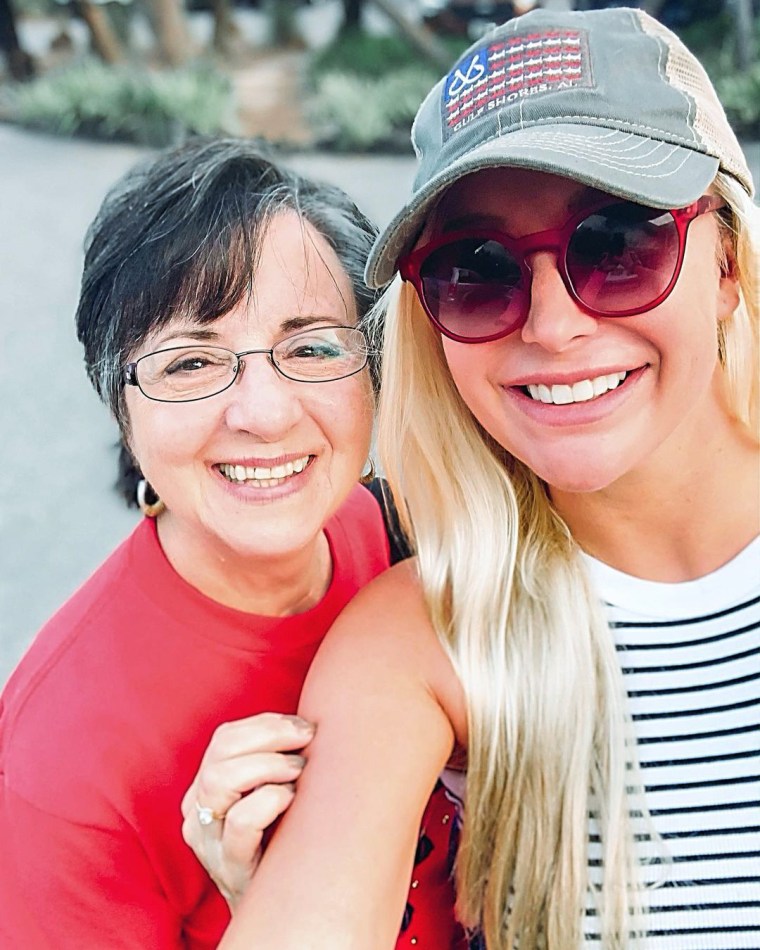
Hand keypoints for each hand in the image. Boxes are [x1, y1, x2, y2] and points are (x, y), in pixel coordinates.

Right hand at [181, 713, 314, 909]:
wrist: (275, 911)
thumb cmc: (278, 840)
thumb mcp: (268, 796)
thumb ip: (273, 762)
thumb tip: (309, 725)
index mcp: (205, 787)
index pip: (225, 737)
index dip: (265, 724)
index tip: (302, 725)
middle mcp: (197, 810)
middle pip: (221, 752)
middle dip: (270, 736)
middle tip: (306, 741)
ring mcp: (207, 840)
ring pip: (221, 780)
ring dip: (269, 765)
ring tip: (298, 772)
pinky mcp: (227, 866)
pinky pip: (240, 822)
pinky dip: (268, 801)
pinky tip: (290, 799)